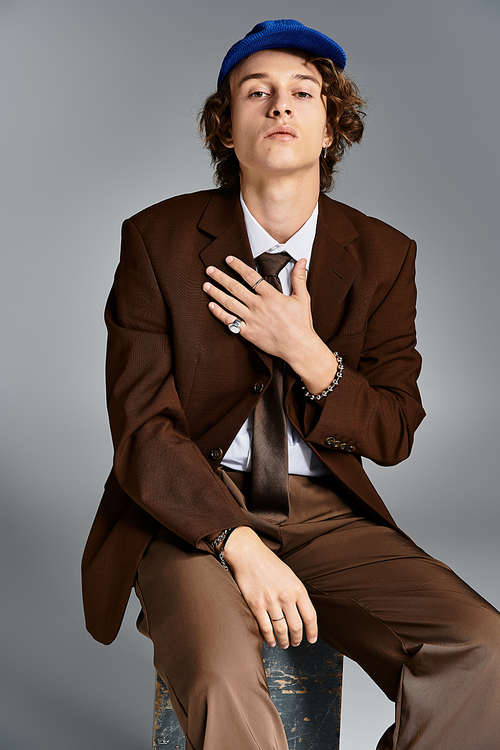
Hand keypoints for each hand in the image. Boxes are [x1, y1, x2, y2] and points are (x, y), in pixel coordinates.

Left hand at [203, 256, 337, 393]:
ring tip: (205, 285)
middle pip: (235, 287)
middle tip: (209, 270)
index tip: (228, 259)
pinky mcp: (248, 332)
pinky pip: (230, 321)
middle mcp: (258, 306)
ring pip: (229, 303)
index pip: (250, 276)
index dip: (238, 266)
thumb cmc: (301, 323)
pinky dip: (219, 313)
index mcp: (271, 296)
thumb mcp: (302, 298)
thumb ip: (299, 278)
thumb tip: (302, 260)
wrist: (298, 347)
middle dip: (220, 277)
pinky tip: (211, 306)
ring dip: (215, 293)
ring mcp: (251, 319)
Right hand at [223, 526, 317, 648]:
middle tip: (296, 643)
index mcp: (297, 588)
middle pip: (296, 626)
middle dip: (297, 639)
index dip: (312, 631)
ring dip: (284, 641)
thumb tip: (302, 613)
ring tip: (284, 644)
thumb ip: (296, 593)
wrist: (248, 554)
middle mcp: (286, 596)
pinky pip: (265, 628)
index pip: (310, 616)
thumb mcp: (289, 575)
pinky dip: (269, 638)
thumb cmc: (269, 563)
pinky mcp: (256, 605)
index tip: (312, 639)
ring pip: (281, 630)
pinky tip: (271, 641)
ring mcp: (271, 602)